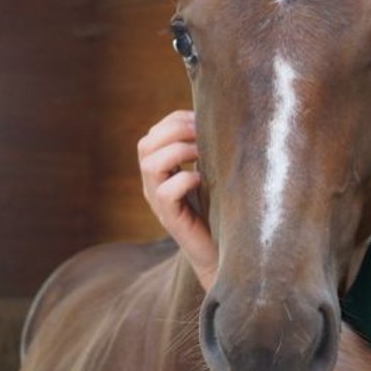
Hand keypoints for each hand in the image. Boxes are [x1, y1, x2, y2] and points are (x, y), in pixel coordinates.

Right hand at [137, 110, 216, 287]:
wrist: (224, 253)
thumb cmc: (221, 209)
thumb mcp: (211, 172)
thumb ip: (206, 151)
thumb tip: (224, 117)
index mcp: (160, 171)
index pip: (153, 134)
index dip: (175, 120)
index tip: (202, 119)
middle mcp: (153, 184)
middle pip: (146, 145)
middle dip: (175, 130)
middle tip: (201, 133)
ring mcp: (159, 203)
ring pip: (150, 165)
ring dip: (178, 151)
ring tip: (201, 153)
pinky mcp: (171, 220)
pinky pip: (165, 192)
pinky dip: (184, 179)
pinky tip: (202, 179)